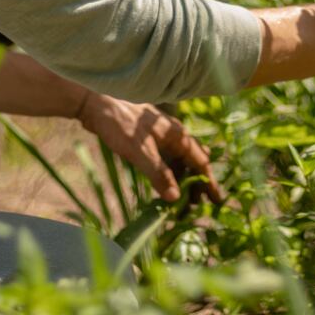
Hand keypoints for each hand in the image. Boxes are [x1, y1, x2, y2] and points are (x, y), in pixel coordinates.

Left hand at [75, 93, 222, 204]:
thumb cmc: (120, 125)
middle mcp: (174, 136)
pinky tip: (163, 188)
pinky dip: (168, 176)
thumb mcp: (140, 152)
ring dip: (182, 182)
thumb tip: (176, 198)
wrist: (97, 105)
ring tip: (180, 204)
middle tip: (195, 209)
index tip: (217, 201)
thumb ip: (158, 174)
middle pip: (193, 163)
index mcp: (178, 136)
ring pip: (179, 163)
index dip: (209, 183)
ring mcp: (162, 138)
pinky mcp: (149, 141)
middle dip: (196, 186)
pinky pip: (166, 161)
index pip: (201, 162)